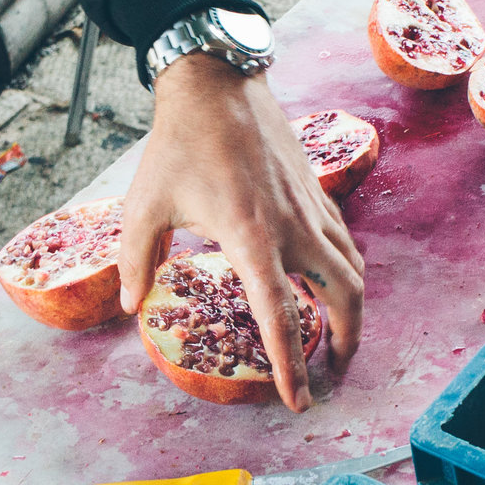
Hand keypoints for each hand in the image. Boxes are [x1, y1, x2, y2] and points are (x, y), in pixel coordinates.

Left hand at [119, 54, 363, 413]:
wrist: (218, 84)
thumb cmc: (178, 144)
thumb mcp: (145, 205)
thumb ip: (136, 260)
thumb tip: (131, 307)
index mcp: (251, 237)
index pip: (281, 315)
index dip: (292, 364)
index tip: (299, 400)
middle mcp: (293, 228)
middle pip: (344, 298)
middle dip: (346, 344)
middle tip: (331, 376)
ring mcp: (312, 208)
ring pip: (353, 271)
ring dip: (354, 312)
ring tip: (339, 342)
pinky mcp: (318, 193)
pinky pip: (345, 244)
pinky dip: (348, 274)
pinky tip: (331, 287)